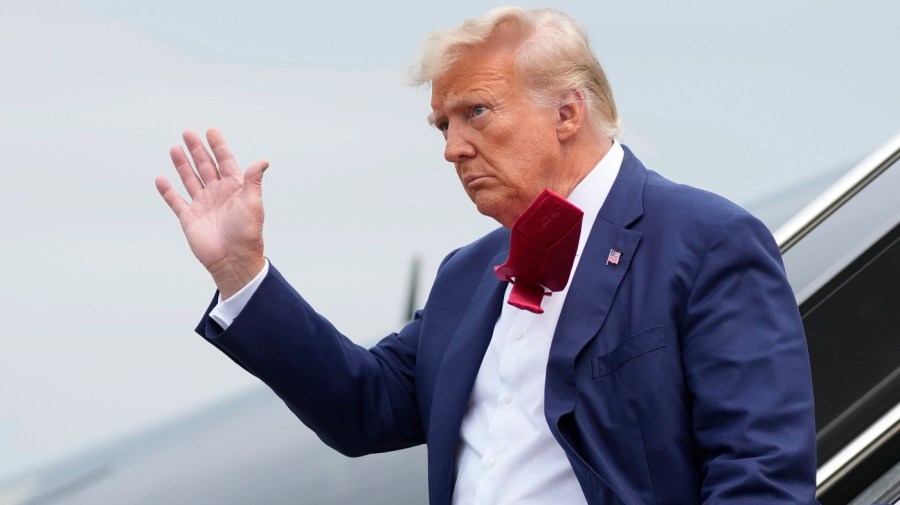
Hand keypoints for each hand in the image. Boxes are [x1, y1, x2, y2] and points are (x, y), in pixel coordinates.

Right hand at [155, 128, 267, 298]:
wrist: (233, 260)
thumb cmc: (247, 233)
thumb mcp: (252, 203)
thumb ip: (253, 180)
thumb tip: (263, 160)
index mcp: (234, 188)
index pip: (225, 162)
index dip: (218, 146)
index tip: (211, 131)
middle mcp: (218, 194)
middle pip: (205, 166)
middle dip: (197, 149)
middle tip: (188, 132)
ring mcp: (202, 205)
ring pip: (190, 179)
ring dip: (182, 164)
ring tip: (175, 148)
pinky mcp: (189, 218)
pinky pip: (175, 201)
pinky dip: (167, 190)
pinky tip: (161, 178)